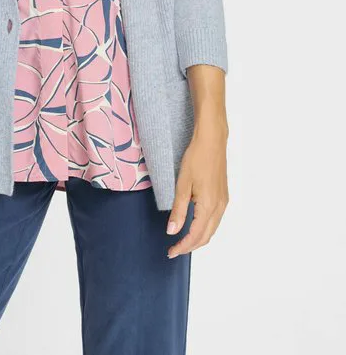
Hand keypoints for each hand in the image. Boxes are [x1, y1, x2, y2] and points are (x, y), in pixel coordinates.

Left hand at [166, 117, 228, 258]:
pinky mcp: (223, 196)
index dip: (183, 246)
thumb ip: (178, 210)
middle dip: (190, 246)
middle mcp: (220, 207)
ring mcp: (223, 201)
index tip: (171, 252)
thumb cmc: (196, 158)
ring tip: (182, 240)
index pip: (195, 235)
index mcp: (209, 206)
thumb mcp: (183, 184)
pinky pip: (215, 219)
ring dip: (198, 238)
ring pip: (212, 229)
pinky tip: (194, 224)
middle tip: (174, 250)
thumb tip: (172, 231)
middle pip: (206, 236)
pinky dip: (204, 227)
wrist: (212, 141)